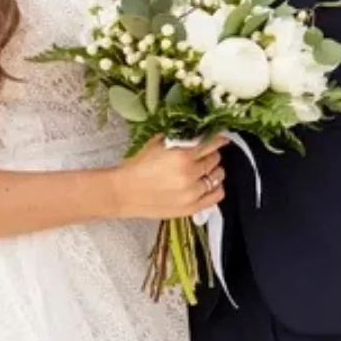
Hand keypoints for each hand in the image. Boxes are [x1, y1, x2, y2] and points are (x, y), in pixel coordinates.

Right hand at [111, 134, 229, 219]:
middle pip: (215, 159)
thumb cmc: (136, 167)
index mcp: (182, 156)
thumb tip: (199, 131)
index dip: (217, 139)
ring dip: (213, 171)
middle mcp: (189, 175)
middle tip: (203, 154)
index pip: (212, 143)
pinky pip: (216, 196)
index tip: (219, 138)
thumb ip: (180, 137)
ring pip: (217, 176)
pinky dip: (215, 188)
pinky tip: (207, 184)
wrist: (121, 192)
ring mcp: (191, 193)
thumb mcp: (158, 143)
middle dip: (211, 154)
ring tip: (203, 170)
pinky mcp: (190, 208)